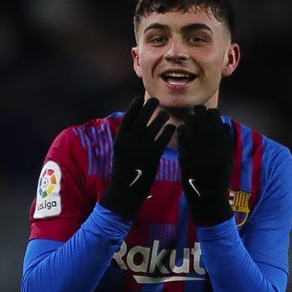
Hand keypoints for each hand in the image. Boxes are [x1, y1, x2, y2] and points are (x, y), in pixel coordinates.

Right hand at [99, 97, 175, 220]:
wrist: (125, 192)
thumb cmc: (125, 171)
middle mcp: (129, 142)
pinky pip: (163, 139)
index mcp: (119, 140)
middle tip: (156, 100)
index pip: (127, 117)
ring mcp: (141, 149)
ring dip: (161, 118)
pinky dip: (168, 132)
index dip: (134, 106)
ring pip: (154, 127)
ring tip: (165, 114)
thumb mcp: (122, 153)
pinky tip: (172, 128)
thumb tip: (136, 123)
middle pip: (141, 118)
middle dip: (149, 107)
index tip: (140, 98)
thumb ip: (128, 139)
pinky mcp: (152, 157)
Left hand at [178, 105, 233, 226]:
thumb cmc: (219, 178)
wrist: (207, 199)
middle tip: (197, 110)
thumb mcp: (228, 160)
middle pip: (202, 121)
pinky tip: (183, 131)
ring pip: (190, 128)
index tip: (209, 112)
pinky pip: (181, 139)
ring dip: (189, 120)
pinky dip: (182, 131)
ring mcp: (196, 156)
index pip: (217, 122)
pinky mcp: (184, 160)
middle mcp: (210, 151)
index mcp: (223, 150)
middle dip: (199, 112)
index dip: (212, 113)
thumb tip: (223, 121)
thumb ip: (227, 140)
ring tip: (190, 120)